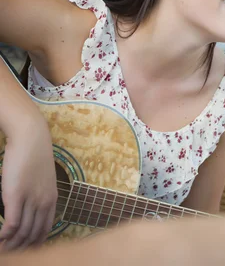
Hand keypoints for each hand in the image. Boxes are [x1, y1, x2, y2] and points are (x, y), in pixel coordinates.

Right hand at [0, 120, 56, 250]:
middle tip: (11, 253)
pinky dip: (5, 235)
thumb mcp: (42, 179)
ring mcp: (30, 200)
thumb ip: (38, 195)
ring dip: (11, 245)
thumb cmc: (34, 157)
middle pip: (33, 235)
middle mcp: (44, 202)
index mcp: (52, 199)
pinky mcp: (15, 196)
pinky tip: (0, 239)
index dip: (35, 244)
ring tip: (4, 250)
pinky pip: (12, 223)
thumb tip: (28, 207)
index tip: (26, 251)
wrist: (31, 139)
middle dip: (22, 248)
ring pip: (22, 232)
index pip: (46, 230)